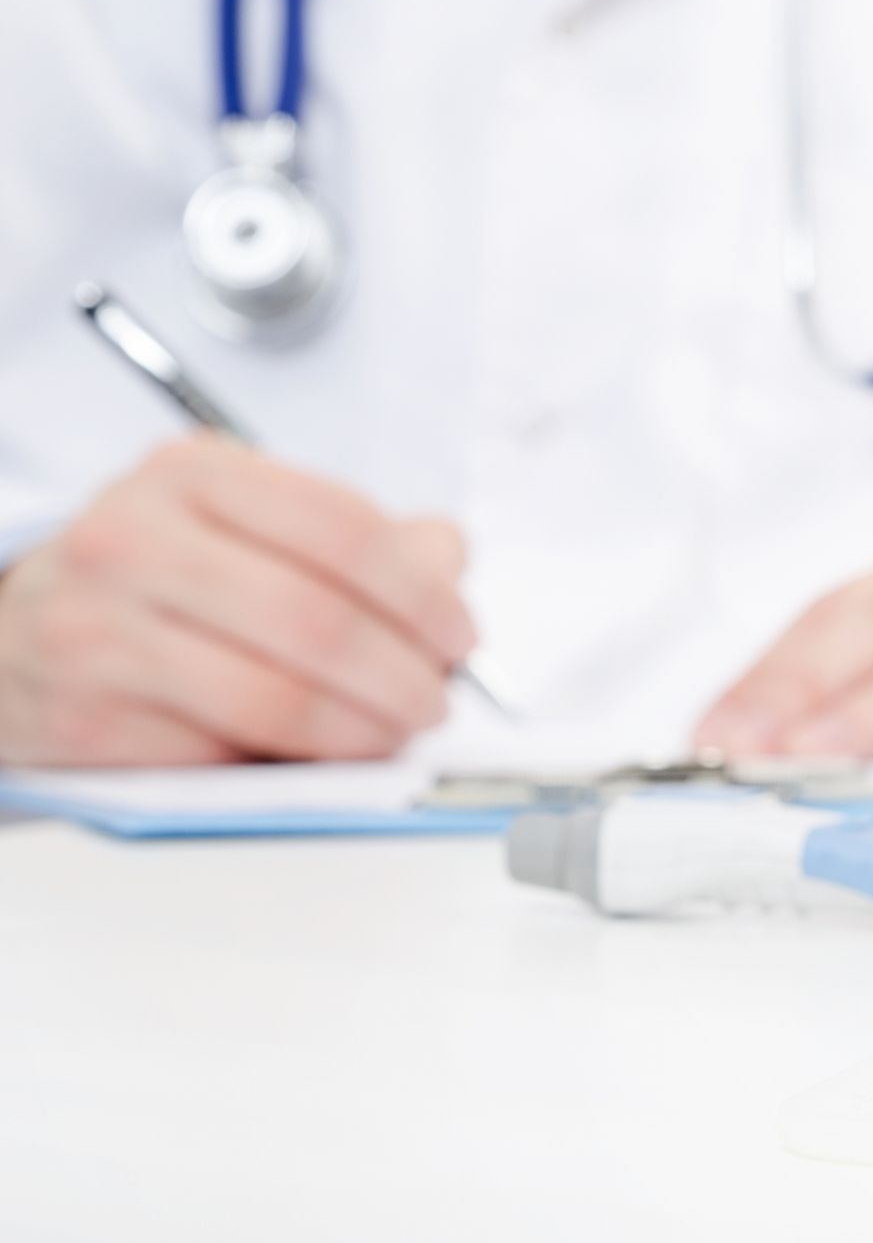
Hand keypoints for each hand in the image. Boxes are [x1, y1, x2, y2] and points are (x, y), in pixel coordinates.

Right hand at [0, 436, 475, 765]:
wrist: (16, 634)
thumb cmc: (155, 578)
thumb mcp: (246, 523)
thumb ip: (355, 538)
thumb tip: (444, 554)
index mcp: (190, 474)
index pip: (342, 528)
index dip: (421, 593)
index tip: (458, 635)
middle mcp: (130, 541)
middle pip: (315, 620)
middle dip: (402, 675)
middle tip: (434, 701)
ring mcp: (96, 631)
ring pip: (272, 700)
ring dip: (360, 732)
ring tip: (393, 735)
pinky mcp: (82, 720)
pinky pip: (217, 757)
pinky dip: (286, 768)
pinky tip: (315, 759)